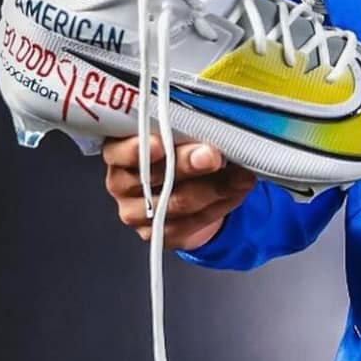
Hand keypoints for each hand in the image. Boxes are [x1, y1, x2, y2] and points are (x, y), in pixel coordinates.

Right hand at [103, 134, 257, 251]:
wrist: (191, 187)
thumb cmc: (182, 149)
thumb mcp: (182, 131)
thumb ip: (188, 128)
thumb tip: (215, 126)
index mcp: (119, 149)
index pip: (120, 150)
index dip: (137, 149)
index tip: (160, 144)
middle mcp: (122, 182)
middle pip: (154, 175)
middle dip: (189, 164)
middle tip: (213, 155)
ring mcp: (137, 212)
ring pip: (178, 201)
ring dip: (217, 186)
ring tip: (241, 174)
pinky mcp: (158, 234)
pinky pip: (192, 222)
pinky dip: (221, 204)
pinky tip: (237, 190)